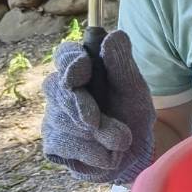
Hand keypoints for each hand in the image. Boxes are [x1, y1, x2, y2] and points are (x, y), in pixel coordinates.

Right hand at [40, 29, 155, 184]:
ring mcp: (53, 117)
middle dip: (83, 106)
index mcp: (80, 69)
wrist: (138, 152)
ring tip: (120, 141)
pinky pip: (62, 144)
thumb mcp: (134, 88)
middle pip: (56, 88)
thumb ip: (123, 63)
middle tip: (100, 121)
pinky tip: (106, 154)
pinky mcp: (53, 144)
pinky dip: (90, 152)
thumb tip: (114, 36)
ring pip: (61, 120)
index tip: (83, 68)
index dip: (70, 61)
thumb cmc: (134, 113)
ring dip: (95, 134)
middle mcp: (61, 90)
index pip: (65, 55)